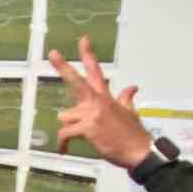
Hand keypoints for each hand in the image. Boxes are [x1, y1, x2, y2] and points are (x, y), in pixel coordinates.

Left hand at [47, 37, 148, 166]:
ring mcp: (93, 114)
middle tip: (53, 53)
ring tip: (72, 138)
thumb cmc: (134, 135)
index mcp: (106, 97)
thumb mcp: (130, 112)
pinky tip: (63, 149)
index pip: (96, 71)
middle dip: (63, 67)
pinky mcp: (88, 127)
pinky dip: (62, 143)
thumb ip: (126, 98)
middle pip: (77, 81)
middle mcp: (98, 102)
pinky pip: (65, 133)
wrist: (140, 151)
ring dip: (67, 127)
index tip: (82, 40)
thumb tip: (132, 87)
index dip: (88, 54)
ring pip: (65, 116)